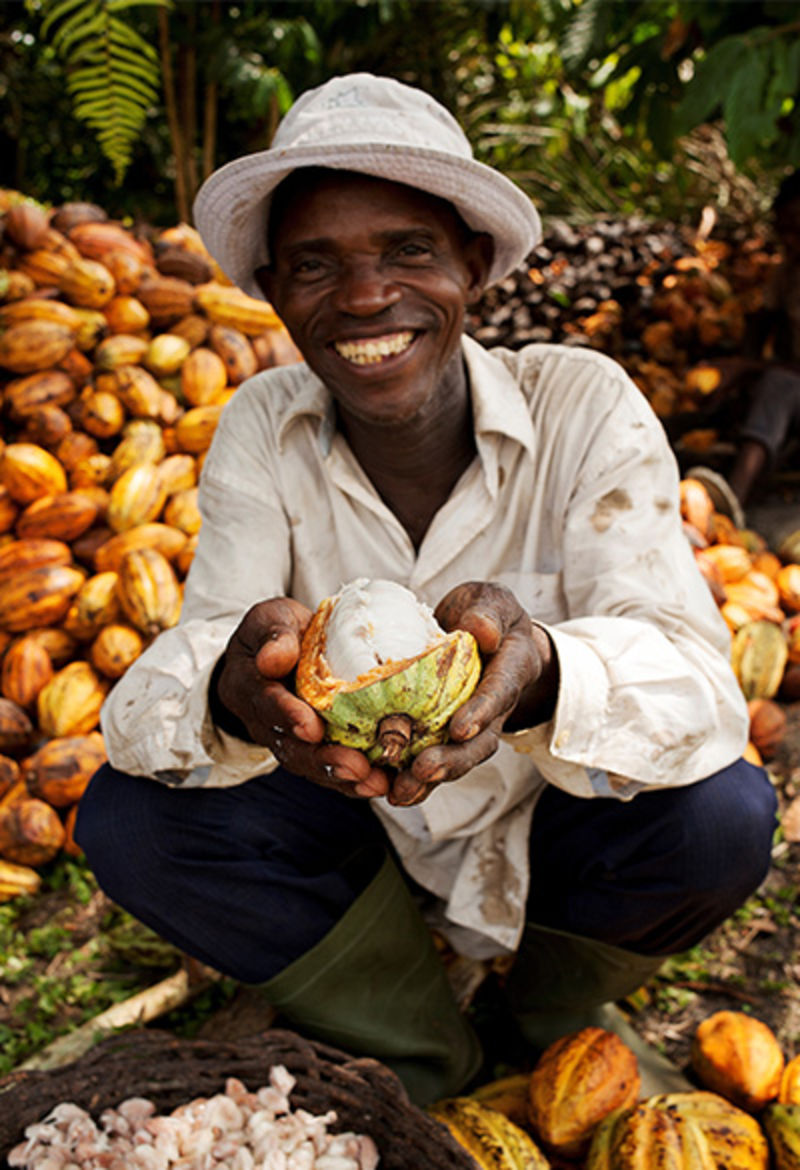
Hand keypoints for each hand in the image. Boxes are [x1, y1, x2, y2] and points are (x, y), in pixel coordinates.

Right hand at [214, 598, 389, 798]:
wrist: (274, 654)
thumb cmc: (277, 633)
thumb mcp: (270, 619)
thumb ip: (274, 635)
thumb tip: (274, 658)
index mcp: (251, 685)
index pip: (267, 703)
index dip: (288, 717)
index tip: (310, 728)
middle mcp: (267, 721)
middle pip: (292, 749)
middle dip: (324, 761)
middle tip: (354, 767)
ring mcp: (290, 739)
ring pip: (313, 765)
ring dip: (344, 778)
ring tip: (374, 784)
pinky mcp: (313, 747)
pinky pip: (330, 770)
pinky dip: (355, 780)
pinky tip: (383, 784)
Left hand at [386, 582, 557, 806]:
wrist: (483, 635)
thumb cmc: (486, 614)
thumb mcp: (492, 600)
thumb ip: (489, 612)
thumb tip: (481, 630)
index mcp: (512, 668)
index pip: (500, 692)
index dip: (481, 712)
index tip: (459, 728)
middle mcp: (496, 706)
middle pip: (480, 741)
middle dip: (453, 760)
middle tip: (423, 770)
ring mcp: (471, 725)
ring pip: (457, 759)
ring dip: (429, 780)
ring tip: (400, 792)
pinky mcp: (446, 735)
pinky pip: (434, 761)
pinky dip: (413, 779)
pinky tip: (387, 790)